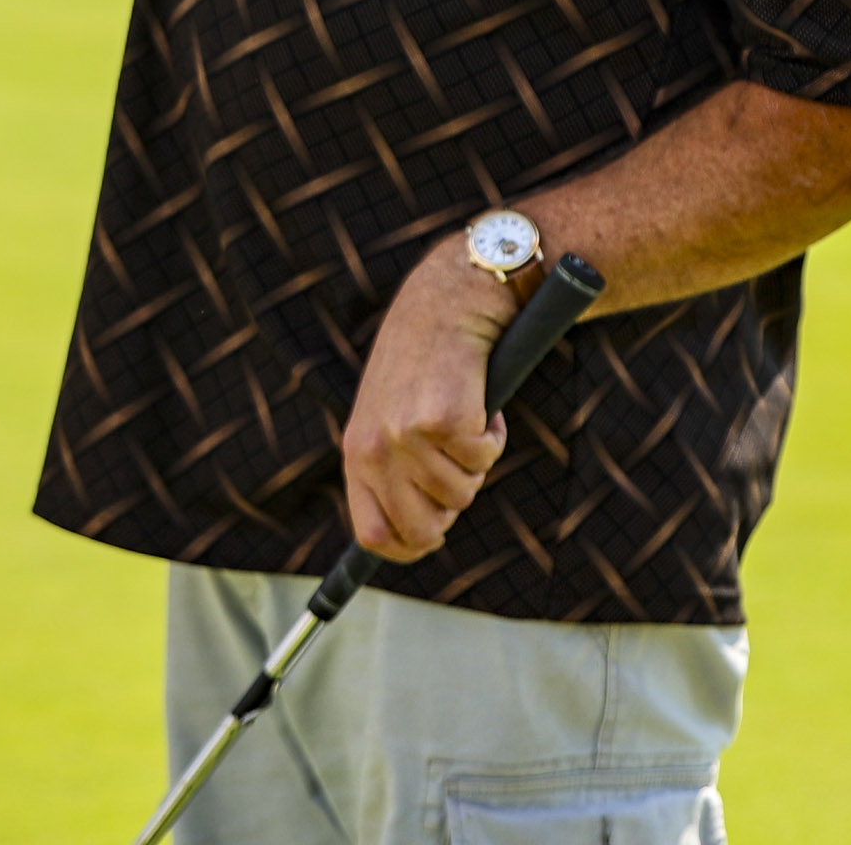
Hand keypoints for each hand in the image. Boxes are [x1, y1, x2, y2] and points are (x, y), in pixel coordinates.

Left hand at [341, 242, 517, 562]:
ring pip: (463, 493)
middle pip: (424, 529)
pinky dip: (494, 433)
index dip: (409, 547)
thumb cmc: (424, 361)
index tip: (433, 538)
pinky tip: (480, 399)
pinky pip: (484, 458)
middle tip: (461, 466)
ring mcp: (407, 437)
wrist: (446, 302)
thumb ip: (392, 466)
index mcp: (355, 451)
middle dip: (453, 508)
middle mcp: (374, 449)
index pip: (372, 535)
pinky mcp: (445, 420)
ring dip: (476, 460)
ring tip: (466, 415)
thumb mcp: (389, 414)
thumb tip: (420, 532)